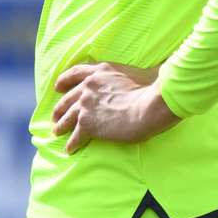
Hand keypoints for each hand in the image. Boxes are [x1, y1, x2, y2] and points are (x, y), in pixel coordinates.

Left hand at [50, 61, 177, 153]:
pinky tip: (69, 149)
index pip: (75, 73)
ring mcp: (86, 105)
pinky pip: (76, 136)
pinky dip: (71, 143)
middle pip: (68, 97)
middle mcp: (88, 86)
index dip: (64, 81)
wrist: (149, 106)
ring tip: (56, 131)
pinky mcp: (88, 124)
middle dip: (60, 107)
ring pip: (68, 117)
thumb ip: (144, 71)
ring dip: (61, 125)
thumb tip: (162, 68)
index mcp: (100, 71)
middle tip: (56, 114)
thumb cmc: (154, 88)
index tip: (58, 87)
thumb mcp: (144, 72)